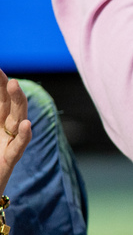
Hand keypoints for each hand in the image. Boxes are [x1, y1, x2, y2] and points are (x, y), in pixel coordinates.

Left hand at [0, 71, 31, 196]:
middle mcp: (4, 131)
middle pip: (9, 105)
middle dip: (7, 88)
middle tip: (5, 73)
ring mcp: (8, 144)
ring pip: (17, 119)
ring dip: (17, 102)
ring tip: (15, 85)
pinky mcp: (9, 160)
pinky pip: (19, 147)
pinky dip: (24, 135)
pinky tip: (26, 124)